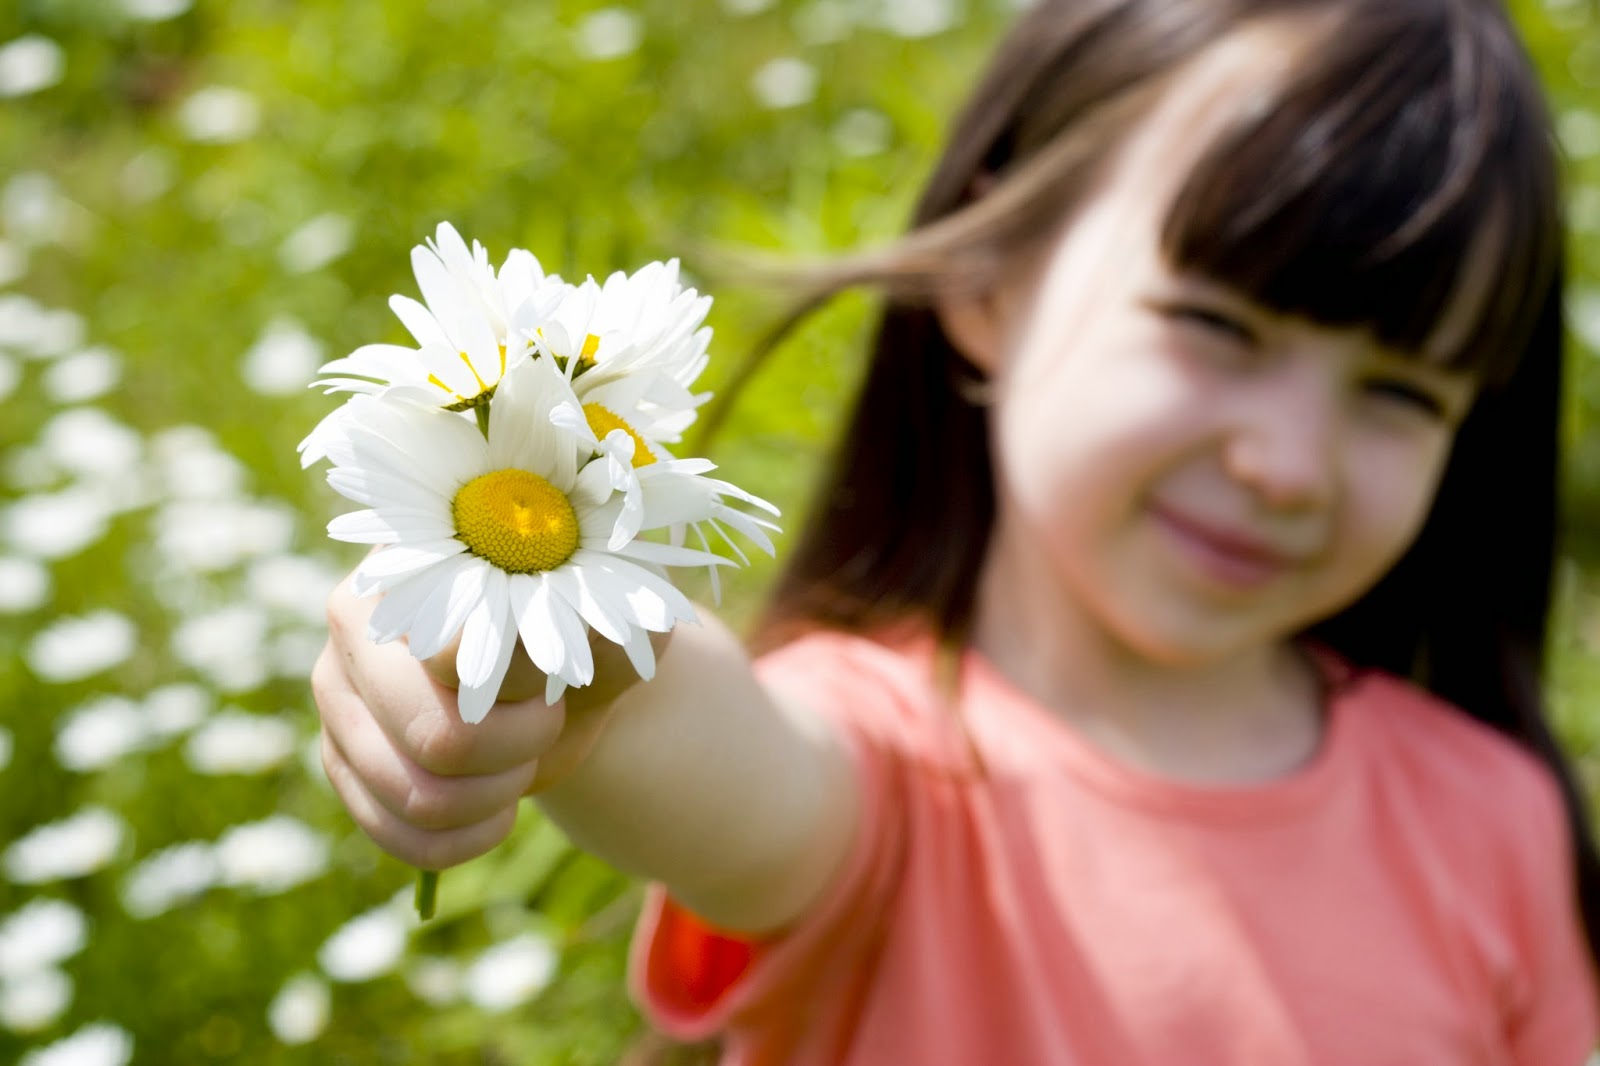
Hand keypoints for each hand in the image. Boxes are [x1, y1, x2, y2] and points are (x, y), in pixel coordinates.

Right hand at [313, 571, 648, 870]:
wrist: (560, 684)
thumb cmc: (586, 638)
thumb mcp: (614, 625)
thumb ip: (596, 627)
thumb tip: (545, 641)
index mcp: (421, 564)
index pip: (456, 654)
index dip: (524, 687)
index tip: (558, 678)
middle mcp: (355, 622)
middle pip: (435, 736)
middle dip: (517, 747)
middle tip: (546, 721)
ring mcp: (336, 697)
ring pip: (419, 797)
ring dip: (497, 795)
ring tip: (521, 759)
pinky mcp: (339, 762)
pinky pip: (398, 837)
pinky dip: (465, 840)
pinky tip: (497, 812)